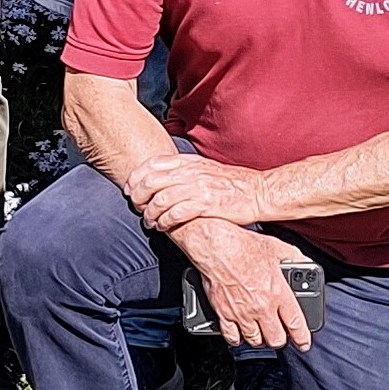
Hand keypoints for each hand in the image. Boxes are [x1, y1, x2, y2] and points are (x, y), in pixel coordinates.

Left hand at [127, 151, 266, 236]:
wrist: (259, 191)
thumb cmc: (233, 183)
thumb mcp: (206, 169)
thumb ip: (185, 170)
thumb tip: (164, 176)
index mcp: (190, 162)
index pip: (152, 163)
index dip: (136, 177)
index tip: (130, 188)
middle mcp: (191, 172)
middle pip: (151, 181)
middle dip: (138, 197)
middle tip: (136, 208)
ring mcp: (198, 188)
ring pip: (160, 199)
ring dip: (150, 213)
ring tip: (149, 222)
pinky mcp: (206, 204)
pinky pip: (176, 213)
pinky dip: (165, 221)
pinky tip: (163, 227)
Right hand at [175, 219, 313, 350]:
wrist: (217, 247)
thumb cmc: (244, 246)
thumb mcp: (276, 247)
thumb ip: (294, 257)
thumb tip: (305, 263)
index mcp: (277, 292)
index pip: (295, 323)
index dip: (302, 337)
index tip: (303, 343)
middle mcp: (261, 307)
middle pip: (275, 339)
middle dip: (280, 339)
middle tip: (280, 334)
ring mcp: (242, 313)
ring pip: (255, 341)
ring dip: (260, 339)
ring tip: (262, 332)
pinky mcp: (225, 314)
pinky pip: (233, 338)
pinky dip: (238, 339)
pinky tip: (241, 333)